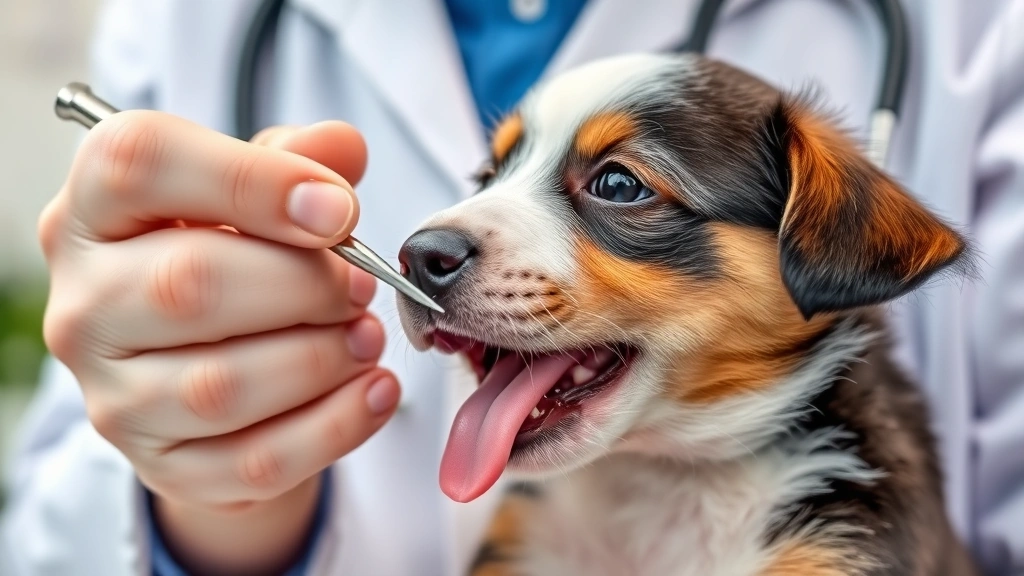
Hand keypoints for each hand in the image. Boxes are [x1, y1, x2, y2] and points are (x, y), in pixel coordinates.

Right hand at [40, 113, 399, 573]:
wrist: (210, 361)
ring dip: (321, 358)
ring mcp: (113, 394)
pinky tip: (376, 391)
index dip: (254, 181)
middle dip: (303, 285)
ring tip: (367, 336)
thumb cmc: (232, 256)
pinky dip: (334, 426)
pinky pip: (253, 462)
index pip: (143, 165)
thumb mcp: (257, 189)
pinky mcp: (161, 464)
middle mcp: (85, 302)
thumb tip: (343, 148)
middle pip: (188, 283)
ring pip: (221, 386)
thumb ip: (298, 159)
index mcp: (96, 208)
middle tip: (360, 286)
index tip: (338, 209)